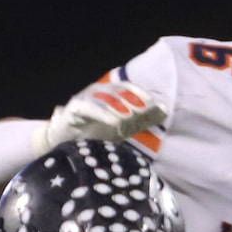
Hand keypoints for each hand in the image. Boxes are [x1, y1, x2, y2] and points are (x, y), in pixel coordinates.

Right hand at [41, 81, 164, 153]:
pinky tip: (114, 123)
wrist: (66, 144)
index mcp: (110, 95)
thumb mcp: (123, 128)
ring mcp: (86, 99)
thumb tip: (165, 111)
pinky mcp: (74, 109)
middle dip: (132, 100)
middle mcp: (98, 93)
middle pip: (117, 91)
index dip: (141, 93)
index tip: (155, 104)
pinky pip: (89, 108)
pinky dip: (102, 114)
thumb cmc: (96, 133)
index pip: (128, 88)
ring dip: (119, 106)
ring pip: (104, 98)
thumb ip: (142, 120)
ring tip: (130, 118)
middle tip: (144, 111)